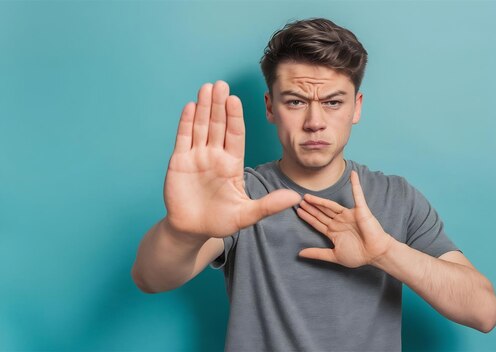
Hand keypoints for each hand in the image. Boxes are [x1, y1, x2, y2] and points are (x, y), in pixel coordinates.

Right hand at [163, 81, 300, 237]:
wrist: (192, 230)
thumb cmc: (220, 221)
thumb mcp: (247, 215)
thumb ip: (269, 205)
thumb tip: (296, 198)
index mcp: (232, 163)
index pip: (235, 135)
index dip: (235, 117)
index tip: (236, 99)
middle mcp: (215, 156)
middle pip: (218, 125)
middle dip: (219, 105)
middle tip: (221, 84)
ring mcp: (197, 157)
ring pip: (201, 127)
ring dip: (203, 107)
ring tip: (206, 88)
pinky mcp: (179, 162)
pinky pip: (183, 138)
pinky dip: (186, 122)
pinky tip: (190, 107)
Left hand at [296, 171, 394, 267]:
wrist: (375, 253)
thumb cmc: (358, 255)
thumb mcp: (333, 255)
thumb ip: (317, 253)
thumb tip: (300, 254)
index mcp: (333, 231)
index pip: (317, 222)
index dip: (308, 217)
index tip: (298, 211)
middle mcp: (339, 221)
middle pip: (321, 213)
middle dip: (310, 207)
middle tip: (299, 201)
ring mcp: (348, 215)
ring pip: (330, 206)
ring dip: (319, 201)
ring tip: (307, 196)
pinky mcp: (360, 210)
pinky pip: (357, 195)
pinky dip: (355, 184)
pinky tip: (352, 174)